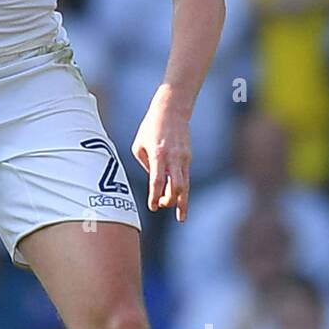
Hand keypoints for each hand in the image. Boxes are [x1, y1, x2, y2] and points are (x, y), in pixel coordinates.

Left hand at [131, 87, 191, 221]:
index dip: (155, 196)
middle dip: (170, 201)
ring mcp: (183, 158)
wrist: (172, 110)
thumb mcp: (139, 146)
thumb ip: (145, 165)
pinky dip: (183, 191)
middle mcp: (173, 158)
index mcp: (158, 155)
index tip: (153, 207)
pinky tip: (181, 201)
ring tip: (181, 217)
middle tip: (162, 206)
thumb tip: (154, 182)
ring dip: (182, 202)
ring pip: (185, 186)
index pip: (157, 181)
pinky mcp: (188, 158)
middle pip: (176, 187)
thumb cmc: (150, 127)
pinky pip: (185, 178)